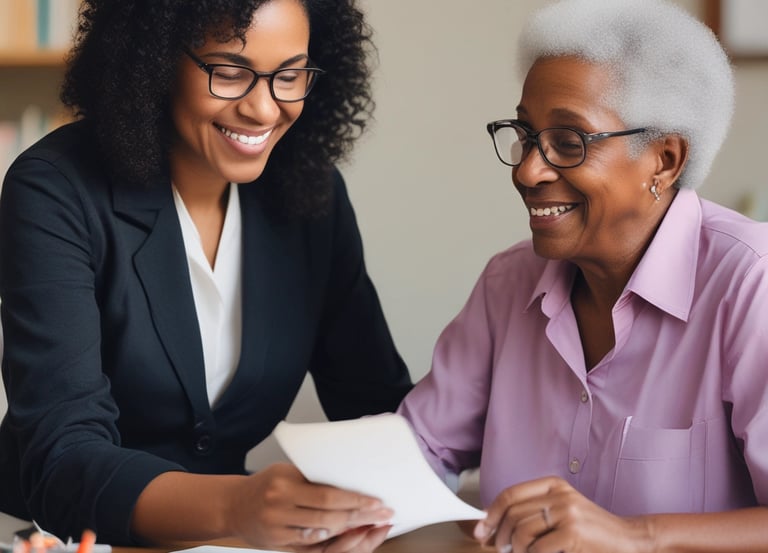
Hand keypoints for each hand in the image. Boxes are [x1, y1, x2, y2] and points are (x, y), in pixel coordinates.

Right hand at [228, 463, 393, 549]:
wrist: (233, 505)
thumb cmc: (265, 484)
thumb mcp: (288, 472)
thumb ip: (315, 480)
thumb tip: (352, 483)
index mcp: (284, 486)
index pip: (329, 496)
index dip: (356, 501)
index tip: (377, 502)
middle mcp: (281, 509)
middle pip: (330, 519)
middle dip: (361, 518)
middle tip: (383, 515)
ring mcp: (279, 531)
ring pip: (323, 535)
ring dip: (352, 533)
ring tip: (373, 527)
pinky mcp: (280, 545)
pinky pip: (312, 546)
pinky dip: (334, 542)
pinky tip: (350, 537)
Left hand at [473, 476, 650, 552]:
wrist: (629, 541)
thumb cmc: (590, 532)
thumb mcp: (560, 513)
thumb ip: (532, 513)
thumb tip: (492, 525)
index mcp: (552, 485)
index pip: (510, 495)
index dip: (491, 514)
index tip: (481, 531)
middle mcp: (559, 494)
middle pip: (512, 513)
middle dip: (500, 535)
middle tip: (501, 550)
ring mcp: (567, 512)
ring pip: (522, 531)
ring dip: (515, 550)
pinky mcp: (573, 533)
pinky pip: (538, 548)